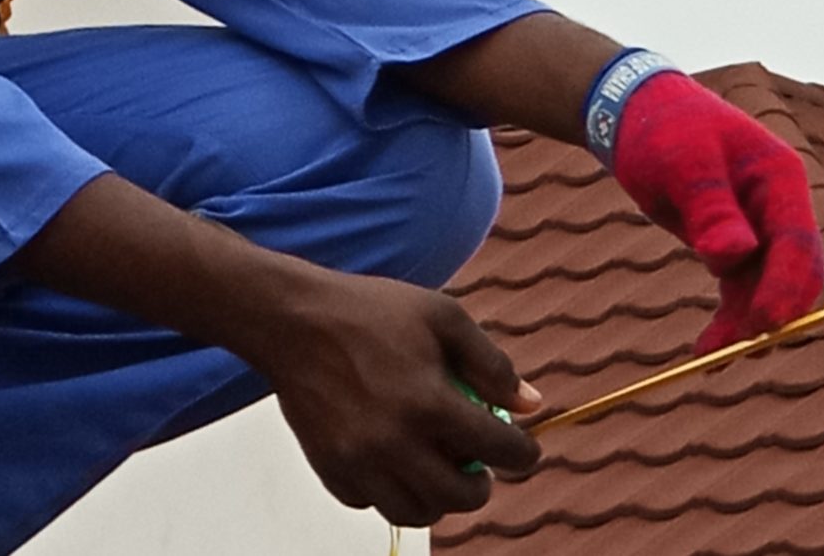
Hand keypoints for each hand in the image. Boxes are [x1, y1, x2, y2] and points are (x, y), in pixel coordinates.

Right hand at [255, 277, 541, 526]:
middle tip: (479, 466)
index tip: (524, 449)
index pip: (498, 449)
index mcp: (428, 401)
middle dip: (481, 485)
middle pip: (459, 497)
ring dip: (438, 496)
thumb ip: (491, 362)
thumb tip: (530, 404)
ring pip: (416, 513)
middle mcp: (396, 442)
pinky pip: (373, 503)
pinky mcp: (332, 470)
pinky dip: (390, 490)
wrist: (293, 320)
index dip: (523, 453)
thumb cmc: (369, 311)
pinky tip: (393, 458)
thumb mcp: (441, 315)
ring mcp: (361, 462)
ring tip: (439, 468)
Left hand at [611, 72, 823, 351]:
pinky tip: (706, 348)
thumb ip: (710, 208)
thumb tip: (733, 257)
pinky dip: (728, 316)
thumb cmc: (660, 129)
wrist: (631, 113)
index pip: (797, 242)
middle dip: (769, 314)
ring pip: (764, 287)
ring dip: (744, 324)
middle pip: (791, 273)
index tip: (762, 324)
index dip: (784, 287)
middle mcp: (776, 204)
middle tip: (735, 348)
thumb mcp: (680, 162)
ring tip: (711, 356)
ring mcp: (757, 226)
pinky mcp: (731, 243)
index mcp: (778, 176)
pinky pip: (739, 287)